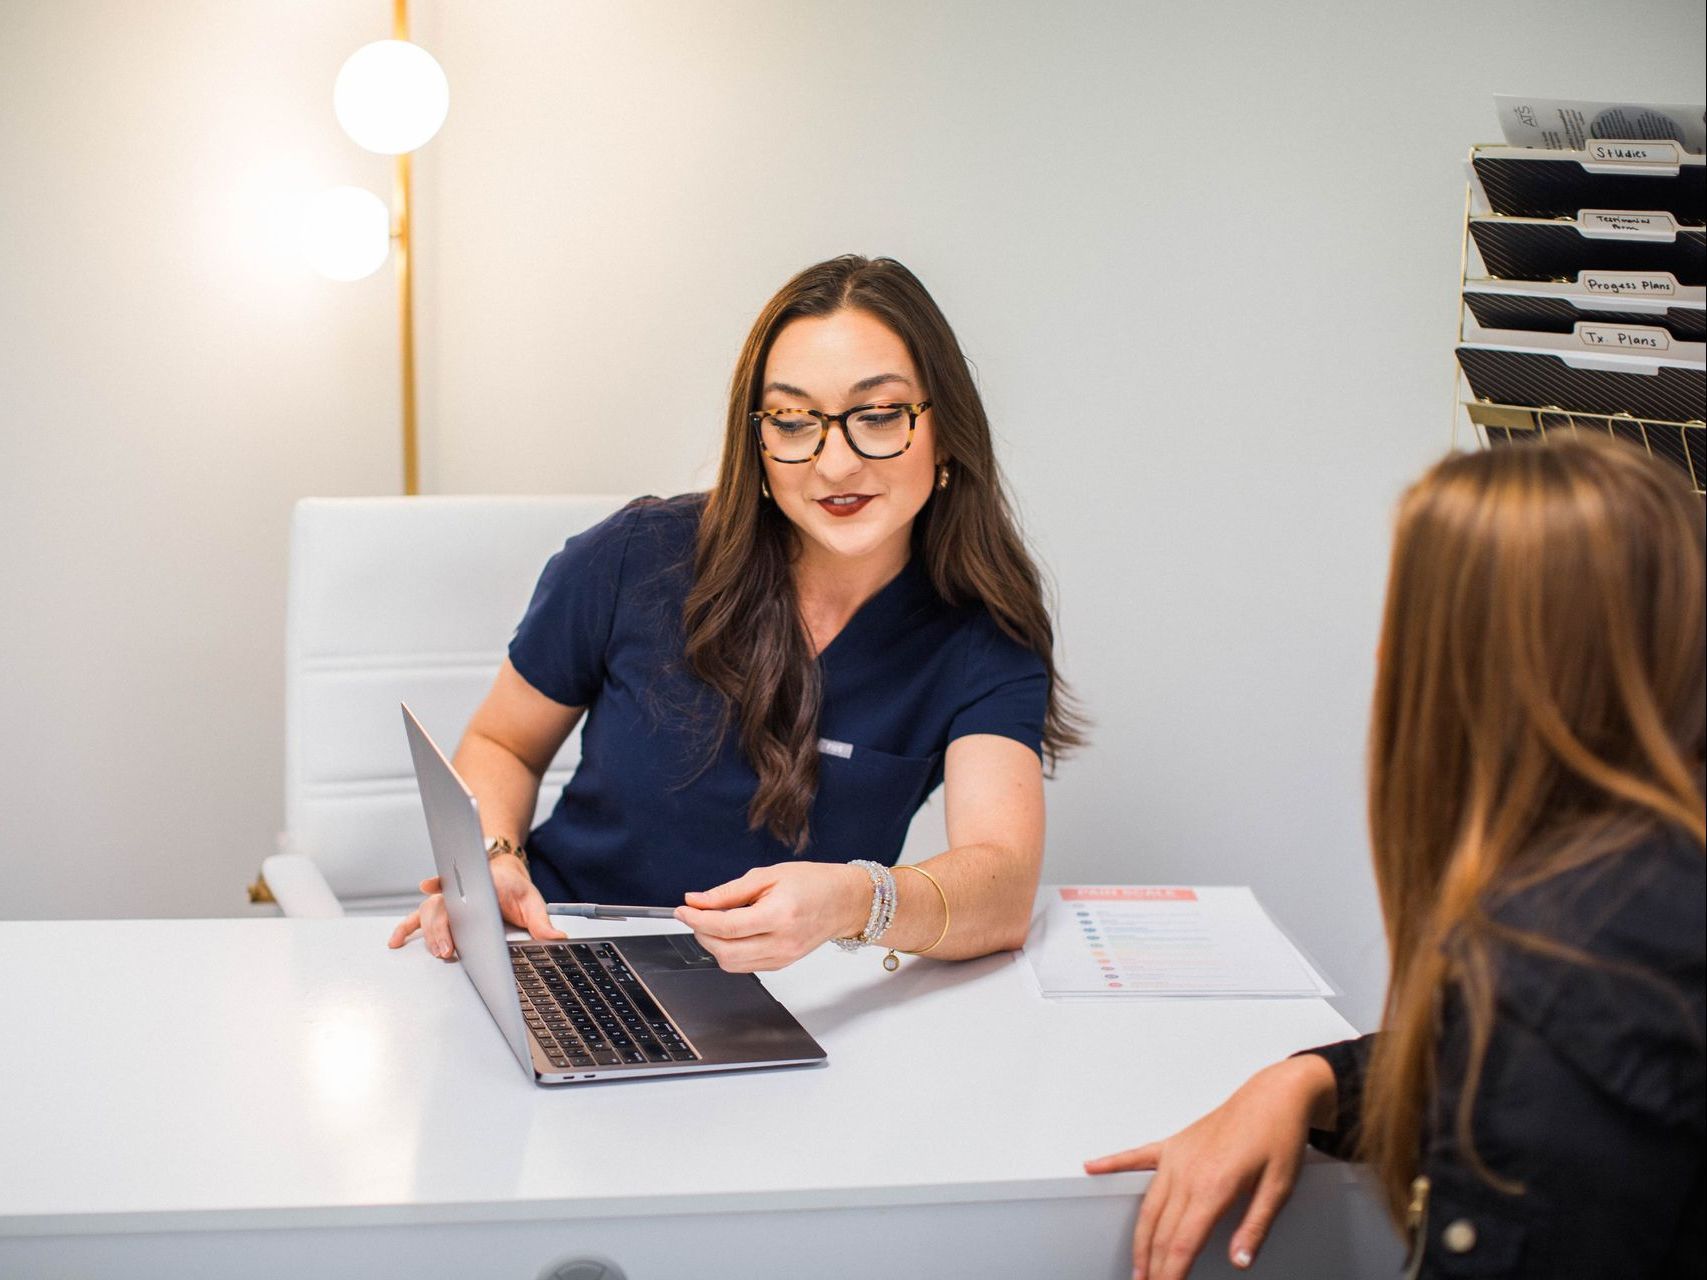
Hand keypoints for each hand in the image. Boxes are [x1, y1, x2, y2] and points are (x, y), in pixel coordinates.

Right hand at [386, 853, 565, 958]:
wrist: (503, 874)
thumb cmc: (514, 888)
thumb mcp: (532, 902)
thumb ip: (542, 922)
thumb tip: (556, 937)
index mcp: (482, 881)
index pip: (464, 883)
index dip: (448, 886)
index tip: (433, 889)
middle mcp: (459, 888)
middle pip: (443, 905)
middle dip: (442, 927)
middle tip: (447, 949)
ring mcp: (447, 899)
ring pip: (429, 911)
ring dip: (428, 931)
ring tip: (437, 951)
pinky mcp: (439, 910)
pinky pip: (417, 918)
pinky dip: (405, 928)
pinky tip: (396, 941)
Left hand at [674, 862, 868, 971]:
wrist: (845, 901)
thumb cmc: (813, 882)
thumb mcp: (769, 875)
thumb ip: (729, 891)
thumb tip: (697, 900)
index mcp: (779, 915)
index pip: (726, 926)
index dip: (697, 919)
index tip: (682, 909)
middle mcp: (782, 942)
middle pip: (725, 951)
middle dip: (701, 934)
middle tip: (694, 915)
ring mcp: (783, 958)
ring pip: (731, 964)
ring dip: (713, 945)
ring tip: (712, 923)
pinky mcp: (782, 964)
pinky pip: (745, 966)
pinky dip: (730, 952)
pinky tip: (731, 933)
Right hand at [1083, 1054, 1334, 1278]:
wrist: (1275, 1095)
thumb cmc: (1279, 1136)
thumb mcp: (1280, 1188)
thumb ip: (1255, 1227)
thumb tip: (1240, 1261)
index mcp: (1215, 1186)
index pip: (1182, 1243)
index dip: (1171, 1273)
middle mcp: (1188, 1171)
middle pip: (1161, 1231)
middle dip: (1153, 1265)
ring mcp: (1177, 1156)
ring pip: (1149, 1206)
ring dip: (1139, 1240)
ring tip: (1136, 1267)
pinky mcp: (1175, 1144)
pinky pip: (1136, 1156)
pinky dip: (1112, 1163)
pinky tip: (1093, 1168)